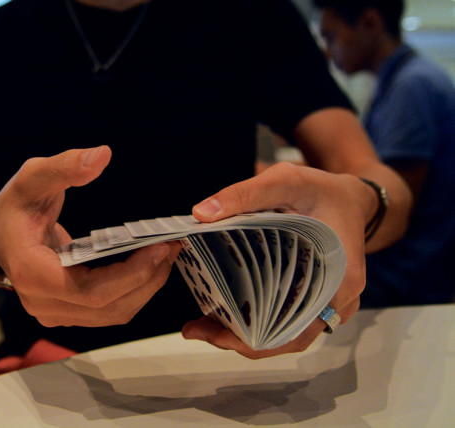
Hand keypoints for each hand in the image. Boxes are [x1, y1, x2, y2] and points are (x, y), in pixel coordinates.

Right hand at [0, 146, 180, 326]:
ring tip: (166, 254)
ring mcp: (54, 313)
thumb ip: (65, 167)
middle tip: (172, 247)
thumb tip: (102, 155)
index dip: (131, 276)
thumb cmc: (14, 206)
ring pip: (112, 314)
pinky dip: (133, 291)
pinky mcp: (67, 313)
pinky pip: (108, 311)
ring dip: (145, 287)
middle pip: (108, 307)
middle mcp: (42, 303)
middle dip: (148, 280)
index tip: (160, 248)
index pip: (91, 291)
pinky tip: (148, 265)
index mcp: (32, 274)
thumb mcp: (33, 178)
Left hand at [182, 162, 365, 357]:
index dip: (253, 340)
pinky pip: (287, 322)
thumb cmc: (321, 189)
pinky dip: (257, 322)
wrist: (349, 196)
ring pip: (285, 335)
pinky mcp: (315, 299)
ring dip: (244, 334)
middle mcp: (339, 301)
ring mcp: (329, 304)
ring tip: (202, 324)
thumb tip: (202, 213)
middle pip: (286, 339)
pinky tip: (225, 311)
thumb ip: (245, 194)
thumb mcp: (286, 180)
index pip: (296, 330)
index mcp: (339, 279)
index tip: (213, 332)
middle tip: (195, 329)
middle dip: (238, 340)